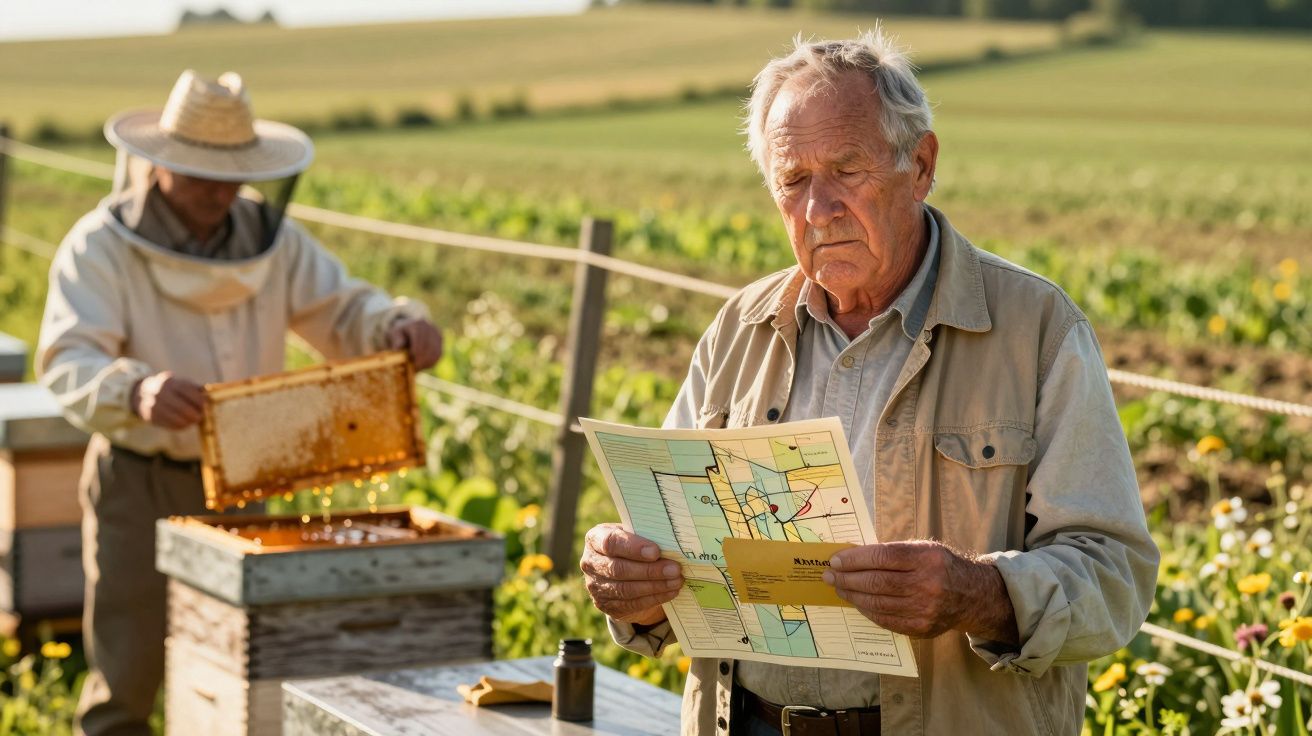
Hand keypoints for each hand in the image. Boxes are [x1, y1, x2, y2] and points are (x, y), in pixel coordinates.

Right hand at [130, 371, 205, 429]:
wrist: (143, 393)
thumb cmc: (170, 389)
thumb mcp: (179, 383)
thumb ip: (195, 389)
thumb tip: (213, 396)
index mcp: (170, 383)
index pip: (188, 391)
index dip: (199, 400)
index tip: (204, 405)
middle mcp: (161, 394)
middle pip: (183, 408)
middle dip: (196, 414)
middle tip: (201, 416)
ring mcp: (155, 406)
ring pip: (177, 419)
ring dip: (189, 422)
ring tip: (194, 420)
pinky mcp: (152, 417)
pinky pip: (170, 425)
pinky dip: (181, 426)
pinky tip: (185, 423)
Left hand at [386, 318, 442, 369]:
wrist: (411, 326)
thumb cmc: (401, 332)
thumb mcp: (395, 333)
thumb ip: (396, 339)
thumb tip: (398, 348)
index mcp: (417, 324)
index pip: (419, 339)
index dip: (416, 352)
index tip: (412, 362)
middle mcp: (430, 327)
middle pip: (428, 346)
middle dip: (422, 359)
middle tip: (415, 368)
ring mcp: (437, 333)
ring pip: (435, 351)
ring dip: (428, 362)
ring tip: (419, 368)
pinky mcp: (441, 340)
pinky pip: (439, 353)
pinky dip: (432, 361)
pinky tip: (425, 365)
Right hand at [580, 523, 682, 625]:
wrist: (620, 569)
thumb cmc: (630, 545)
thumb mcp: (633, 535)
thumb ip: (645, 536)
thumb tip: (672, 544)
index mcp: (595, 539)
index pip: (610, 542)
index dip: (633, 548)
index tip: (656, 551)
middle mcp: (590, 563)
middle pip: (619, 569)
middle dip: (650, 570)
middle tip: (675, 569)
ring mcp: (595, 586)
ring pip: (626, 589)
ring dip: (655, 586)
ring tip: (676, 581)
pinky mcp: (605, 605)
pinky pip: (631, 604)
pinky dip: (653, 598)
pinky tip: (670, 592)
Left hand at [824, 540, 1017, 641]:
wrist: (971, 596)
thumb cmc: (940, 566)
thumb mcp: (923, 549)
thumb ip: (892, 552)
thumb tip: (852, 558)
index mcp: (927, 559)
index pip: (883, 557)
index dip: (855, 559)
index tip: (835, 560)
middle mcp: (927, 585)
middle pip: (877, 582)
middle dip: (847, 578)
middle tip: (830, 575)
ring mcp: (924, 609)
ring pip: (878, 603)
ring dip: (852, 595)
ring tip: (839, 587)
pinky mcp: (921, 628)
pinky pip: (885, 620)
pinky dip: (867, 610)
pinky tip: (857, 602)